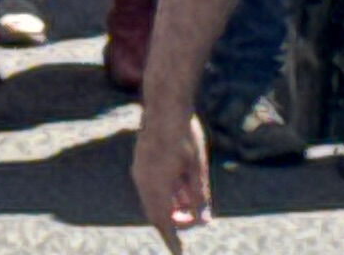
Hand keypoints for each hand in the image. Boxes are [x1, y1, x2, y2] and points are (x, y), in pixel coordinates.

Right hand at [127, 104, 209, 244]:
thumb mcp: (198, 166)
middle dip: (173, 221)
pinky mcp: (140, 162)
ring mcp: (139, 171)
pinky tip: (178, 187)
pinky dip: (163, 194)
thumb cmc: (184, 134)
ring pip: (152, 200)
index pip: (163, 223)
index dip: (172, 240)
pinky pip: (149, 187)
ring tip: (187, 204)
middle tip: (190, 222)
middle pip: (156, 214)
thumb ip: (200, 195)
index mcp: (157, 186)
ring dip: (168, 206)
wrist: (165, 104)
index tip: (179, 253)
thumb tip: (204, 221)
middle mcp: (143, 182)